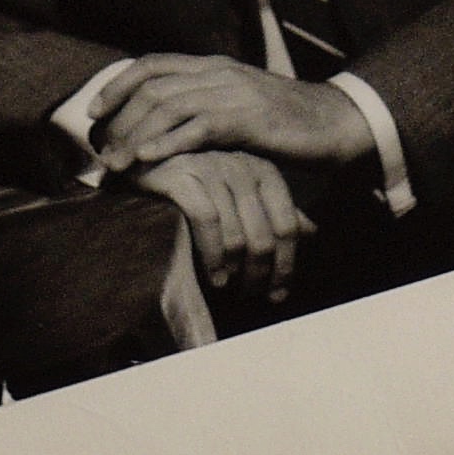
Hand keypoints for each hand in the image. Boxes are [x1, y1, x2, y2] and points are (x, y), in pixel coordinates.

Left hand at [84, 55, 373, 177]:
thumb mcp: (239, 106)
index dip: (117, 85)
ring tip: (115, 162)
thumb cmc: (285, 123)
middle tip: (99, 148)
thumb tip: (164, 127)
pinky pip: (197, 128)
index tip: (93, 111)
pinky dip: (167, 144)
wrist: (336, 123)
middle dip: (118, 117)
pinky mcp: (248, 119)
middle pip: (152, 84)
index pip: (152, 63)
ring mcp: (233, 93)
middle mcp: (218, 73)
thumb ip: (205, 108)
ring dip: (135, 136)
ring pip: (168, 105)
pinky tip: (148, 161)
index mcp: (213, 66)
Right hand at [132, 146, 309, 309]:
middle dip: (261, 274)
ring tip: (229, 289)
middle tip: (251, 296)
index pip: (287, 225)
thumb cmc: (195, 179)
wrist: (141, 158)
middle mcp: (242, 165)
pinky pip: (207, 223)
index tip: (278, 294)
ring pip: (238, 235)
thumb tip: (312, 231)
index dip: (286, 265)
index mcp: (263, 169)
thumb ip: (273, 209)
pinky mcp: (183, 175)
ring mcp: (212, 168)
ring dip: (236, 271)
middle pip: (265, 235)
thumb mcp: (239, 191)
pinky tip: (213, 277)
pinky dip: (212, 257)